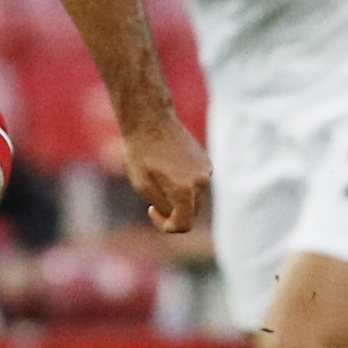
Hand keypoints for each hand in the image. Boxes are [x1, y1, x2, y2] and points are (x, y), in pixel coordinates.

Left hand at [121, 114, 210, 234]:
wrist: (151, 121)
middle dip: (172, 210)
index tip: (151, 210)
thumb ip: (163, 207)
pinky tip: (168, 167)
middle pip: (190, 212)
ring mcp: (206, 171)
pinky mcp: (206, 163)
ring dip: (178, 195)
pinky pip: (196, 183)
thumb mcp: (142, 186)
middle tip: (152, 197)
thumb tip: (176, 216)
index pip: (183, 225)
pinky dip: (184, 183)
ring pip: (194, 197)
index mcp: (185, 190)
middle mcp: (201, 182)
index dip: (166, 226)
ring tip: (158, 177)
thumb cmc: (141, 153)